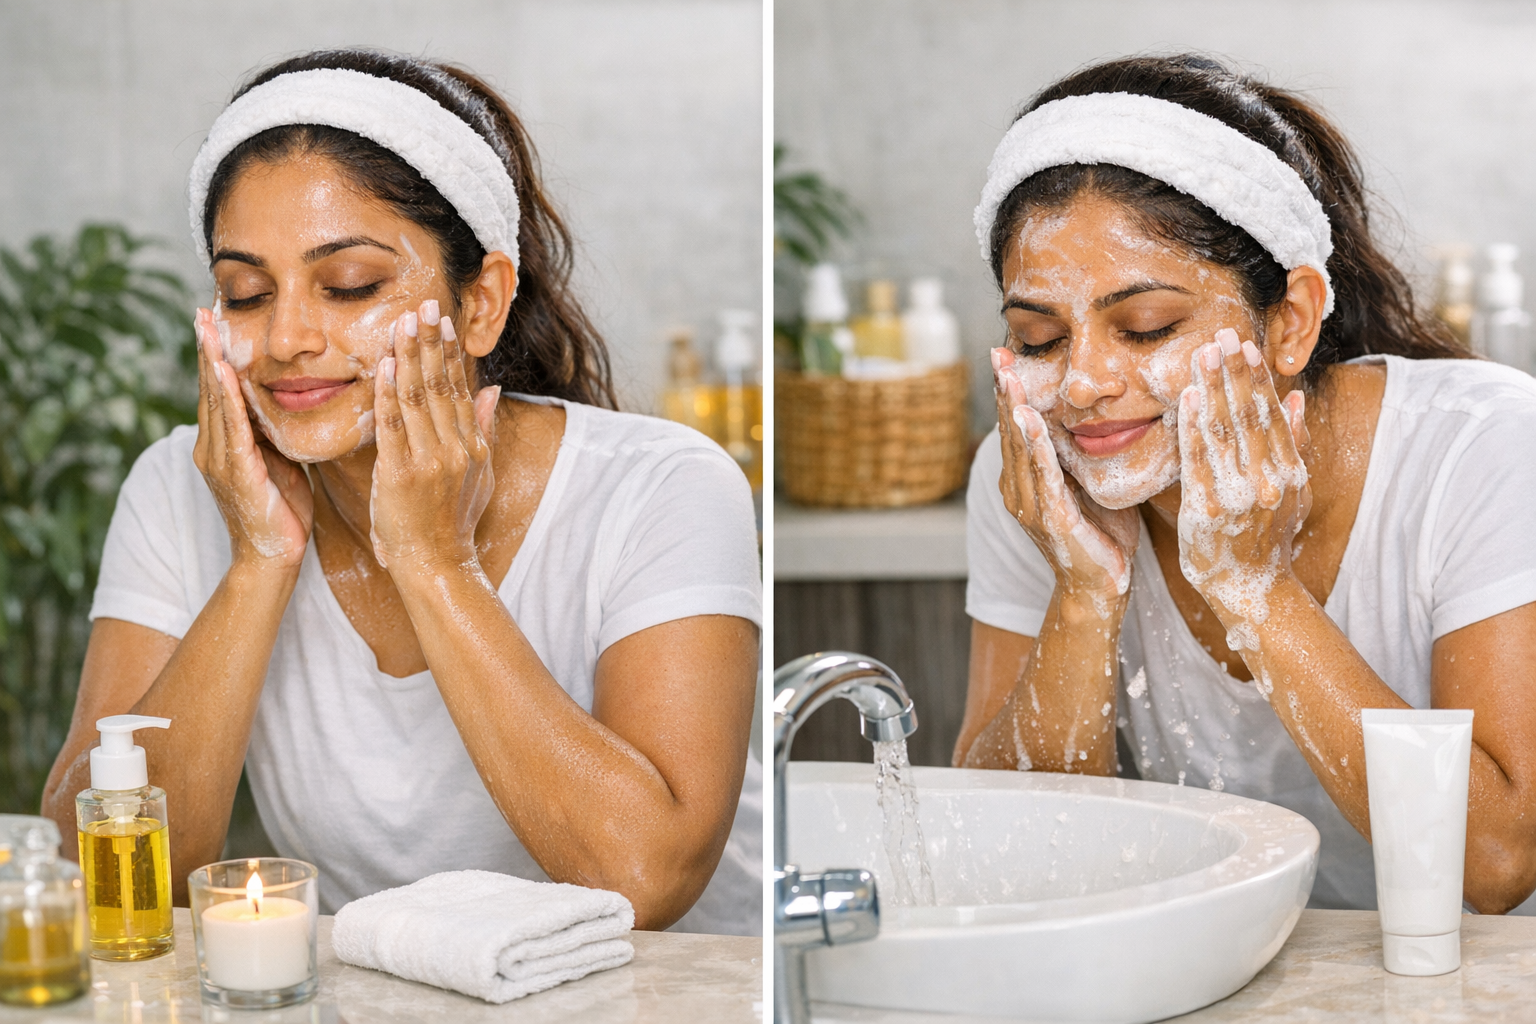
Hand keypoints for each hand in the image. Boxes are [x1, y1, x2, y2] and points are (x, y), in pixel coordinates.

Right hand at [191, 308, 313, 568]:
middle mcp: (213, 447)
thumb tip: (286, 403)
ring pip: (215, 401)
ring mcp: (219, 459)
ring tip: (207, 329)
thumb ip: (273, 433)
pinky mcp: (234, 473)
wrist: (271, 558)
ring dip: (212, 363)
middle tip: (203, 310)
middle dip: (207, 348)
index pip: (220, 390)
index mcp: (225, 443)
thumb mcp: (279, 461)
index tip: (216, 320)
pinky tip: (227, 374)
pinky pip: (231, 427)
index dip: (217, 355)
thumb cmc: (281, 511)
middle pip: (211, 388)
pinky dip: (229, 398)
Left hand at [370, 300, 499, 572]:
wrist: (437, 564)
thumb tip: (491, 389)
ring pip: (417, 397)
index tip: (441, 321)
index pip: (458, 389)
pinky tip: (384, 366)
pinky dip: (387, 394)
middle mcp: (454, 448)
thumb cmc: (453, 522)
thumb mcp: (480, 474)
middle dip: (430, 342)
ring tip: (403, 323)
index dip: (448, 353)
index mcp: (471, 446)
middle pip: (440, 385)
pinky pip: (393, 425)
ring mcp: (429, 460)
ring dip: (409, 356)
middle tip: (423, 305)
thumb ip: (482, 429)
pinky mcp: (401, 473)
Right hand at [992, 348, 1139, 607]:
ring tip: (1008, 377)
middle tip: (997, 353)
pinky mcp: (1050, 519)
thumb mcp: (1089, 486)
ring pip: (1019, 448)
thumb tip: (1093, 418)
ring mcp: (1030, 506)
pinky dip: (1035, 444)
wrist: (1100, 591)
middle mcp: (1019, 492)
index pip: (1016, 429)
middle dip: (1004, 390)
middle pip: (1009, 432)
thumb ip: (1080, 457)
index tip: (1005, 357)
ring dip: (1013, 409)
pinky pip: (1041, 474)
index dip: (1009, 393)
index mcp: (1026, 483)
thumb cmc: (1102, 539)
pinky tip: (1030, 419)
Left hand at [1176, 328, 1310, 649]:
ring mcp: (1238, 495)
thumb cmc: (1268, 541)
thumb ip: (1293, 445)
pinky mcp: (1208, 510)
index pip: (1270, 415)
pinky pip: (1199, 461)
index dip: (1257, 378)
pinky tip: (1189, 398)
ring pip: (1225, 431)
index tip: (1245, 344)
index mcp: (1287, 472)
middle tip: (1221, 333)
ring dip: (1215, 387)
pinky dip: (1194, 427)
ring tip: (1204, 352)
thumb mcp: (1292, 493)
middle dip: (1235, 372)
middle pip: (1248, 415)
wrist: (1253, 592)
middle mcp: (1267, 480)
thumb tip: (1295, 399)